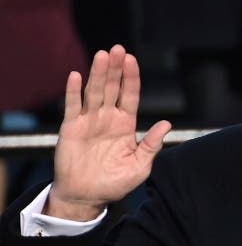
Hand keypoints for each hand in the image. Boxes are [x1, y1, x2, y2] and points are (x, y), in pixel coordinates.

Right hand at [47, 45, 170, 220]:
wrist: (88, 196)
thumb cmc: (115, 182)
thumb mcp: (140, 166)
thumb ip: (151, 144)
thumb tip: (167, 124)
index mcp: (125, 124)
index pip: (130, 95)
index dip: (131, 78)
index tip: (132, 60)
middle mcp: (107, 118)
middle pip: (112, 88)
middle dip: (115, 69)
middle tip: (118, 49)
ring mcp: (89, 121)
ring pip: (94, 92)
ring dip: (97, 74)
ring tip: (102, 55)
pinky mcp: (71, 128)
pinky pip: (72, 107)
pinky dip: (73, 92)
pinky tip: (76, 76)